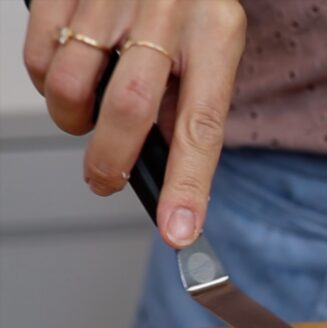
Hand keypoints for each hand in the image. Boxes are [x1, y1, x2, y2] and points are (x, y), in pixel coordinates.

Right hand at [23, 0, 245, 247]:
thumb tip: (162, 164)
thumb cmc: (187, 2)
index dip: (189, 185)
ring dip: (73, 119)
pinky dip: (47, 80)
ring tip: (89, 111)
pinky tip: (72, 70)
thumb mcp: (211, 43)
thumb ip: (188, 98)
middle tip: (105, 180)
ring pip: (70, 86)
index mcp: (216, 32)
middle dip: (110, 163)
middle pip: (128, 109)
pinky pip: (38, 57)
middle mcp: (166, 11)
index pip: (203, 124)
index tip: (178, 232)